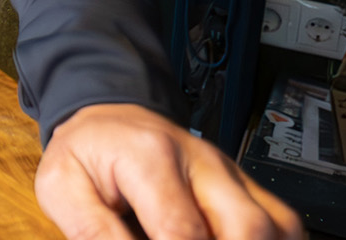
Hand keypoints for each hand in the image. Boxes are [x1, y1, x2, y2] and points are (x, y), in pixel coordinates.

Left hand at [35, 104, 301, 239]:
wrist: (110, 117)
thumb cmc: (87, 153)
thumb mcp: (61, 187)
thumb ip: (92, 231)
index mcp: (151, 157)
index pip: (181, 229)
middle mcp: (202, 161)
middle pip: (248, 225)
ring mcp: (229, 172)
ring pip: (277, 223)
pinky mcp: (245, 184)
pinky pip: (284, 219)